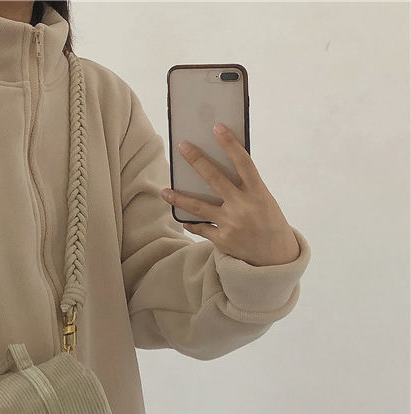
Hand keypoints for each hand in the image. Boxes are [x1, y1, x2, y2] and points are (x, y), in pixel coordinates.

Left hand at [160, 123, 299, 265]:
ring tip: (164, 191)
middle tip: (182, 146)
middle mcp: (243, 206)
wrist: (275, 259)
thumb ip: (246, 188)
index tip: (217, 127)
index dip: (230, 144)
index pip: (243, 162)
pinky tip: (182, 218)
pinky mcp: (222, 240)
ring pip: (198, 207)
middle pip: (215, 179)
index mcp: (259, 193)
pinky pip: (200, 228)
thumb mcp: (264, 202)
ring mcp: (231, 224)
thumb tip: (220, 171)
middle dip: (197, 161)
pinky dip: (191, 222)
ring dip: (179, 198)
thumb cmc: (269, 224)